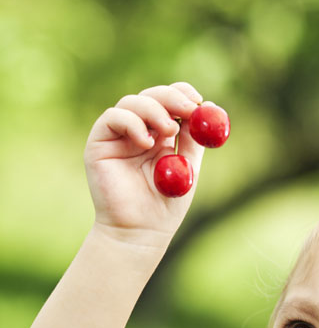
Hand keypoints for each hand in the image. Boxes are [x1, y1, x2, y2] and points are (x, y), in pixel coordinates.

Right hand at [84, 82, 205, 241]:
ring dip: (154, 110)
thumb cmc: (164, 207)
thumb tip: (209, 109)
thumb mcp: (187, 169)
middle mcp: (138, 130)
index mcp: (160, 135)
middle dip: (172, 98)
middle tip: (188, 108)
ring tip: (168, 132)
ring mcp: (118, 135)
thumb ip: (193, 140)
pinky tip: (146, 143)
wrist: (140, 232)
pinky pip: (113, 117)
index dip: (183, 94)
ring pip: (132, 102)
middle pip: (152, 96)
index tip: (199, 101)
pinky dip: (132, 123)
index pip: (170, 101)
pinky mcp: (99, 142)